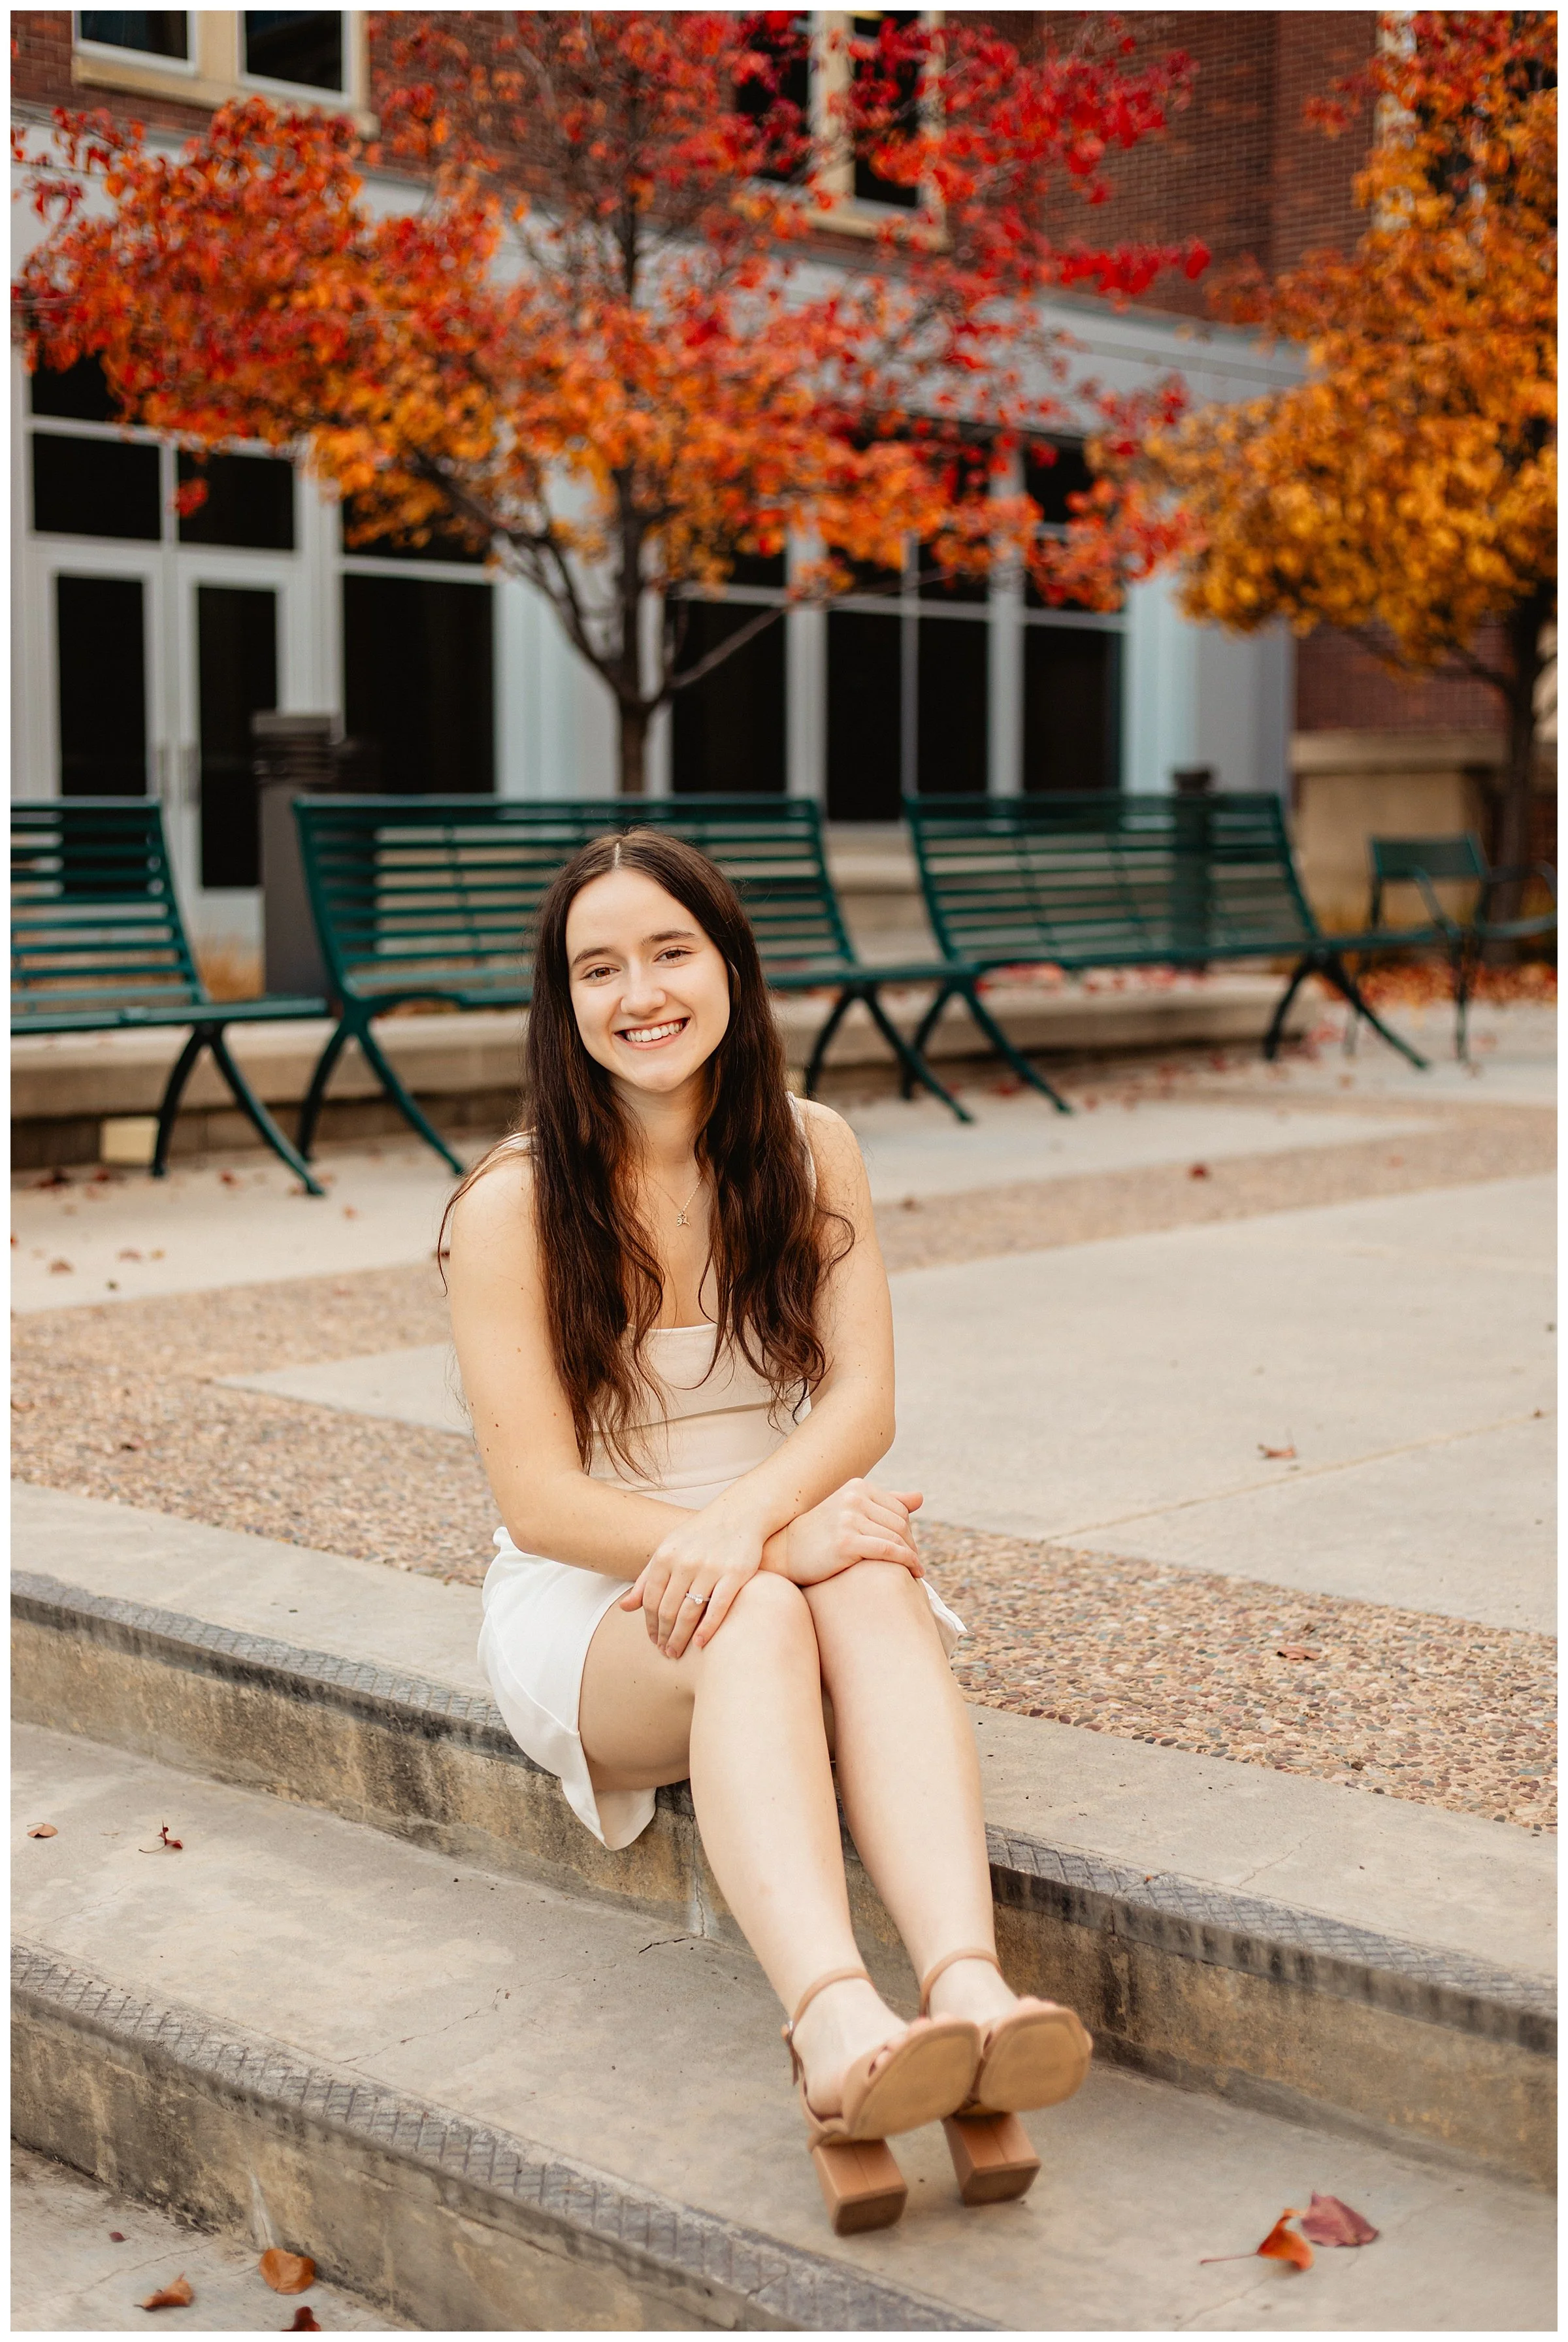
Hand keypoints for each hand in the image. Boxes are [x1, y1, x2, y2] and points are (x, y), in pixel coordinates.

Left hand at [616, 1502, 767, 1659]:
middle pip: (667, 1610)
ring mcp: (710, 1568)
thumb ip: (646, 1579)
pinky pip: (718, 1608)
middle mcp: (685, 1562)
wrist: (740, 1513)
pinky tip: (700, 1643)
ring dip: (680, 1637)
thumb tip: (624, 1607)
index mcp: (665, 1556)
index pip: (650, 1600)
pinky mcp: (735, 1574)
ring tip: (677, 1652)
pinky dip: (707, 1629)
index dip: (649, 1625)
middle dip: (663, 1636)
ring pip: (689, 1613)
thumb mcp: (668, 1550)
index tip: (653, 1640)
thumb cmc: (700, 1535)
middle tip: (665, 1653)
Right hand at [770, 1479, 924, 1587]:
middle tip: (914, 1564)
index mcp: (857, 1487)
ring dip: (912, 1556)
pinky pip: (888, 1551)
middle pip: (900, 1524)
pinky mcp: (845, 1541)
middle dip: (911, 1545)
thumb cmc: (821, 1536)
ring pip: (896, 1538)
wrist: (785, 1554)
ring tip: (916, 1571)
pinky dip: (907, 1562)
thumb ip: (886, 1503)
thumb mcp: (852, 1512)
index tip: (910, 1550)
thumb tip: (920, 1497)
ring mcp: (848, 1518)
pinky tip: (914, 1574)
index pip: (899, 1509)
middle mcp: (853, 1498)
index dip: (909, 1532)